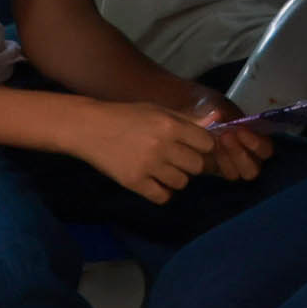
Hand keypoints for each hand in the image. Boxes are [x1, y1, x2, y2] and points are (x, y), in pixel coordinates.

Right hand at [75, 97, 231, 203]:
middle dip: (191, 164)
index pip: (207, 143)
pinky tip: (152, 181)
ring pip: (182, 183)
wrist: (89, 128)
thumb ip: (186, 119)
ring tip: (161, 168)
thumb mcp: (157, 110)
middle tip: (177, 159)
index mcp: (170, 124)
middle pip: (198, 166)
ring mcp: (148, 166)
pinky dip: (161, 191)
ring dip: (175, 178)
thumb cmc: (127, 116)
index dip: (203, 146)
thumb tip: (217, 118)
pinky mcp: (134, 182)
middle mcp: (162, 145)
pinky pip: (163, 197)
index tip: (193, 146)